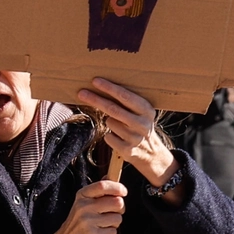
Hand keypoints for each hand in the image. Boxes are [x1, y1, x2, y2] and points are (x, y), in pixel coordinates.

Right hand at [44, 180, 126, 233]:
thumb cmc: (76, 223)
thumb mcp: (82, 203)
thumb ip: (97, 191)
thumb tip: (110, 175)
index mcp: (82, 195)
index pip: (103, 185)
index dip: (117, 187)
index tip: (123, 192)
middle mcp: (83, 206)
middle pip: (117, 202)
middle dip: (120, 209)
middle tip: (113, 213)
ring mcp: (87, 220)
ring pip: (117, 218)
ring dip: (114, 224)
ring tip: (103, 226)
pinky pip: (113, 232)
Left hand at [77, 79, 179, 193]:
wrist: (151, 152)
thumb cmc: (138, 124)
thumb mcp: (139, 112)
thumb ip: (126, 101)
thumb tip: (100, 85)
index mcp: (147, 110)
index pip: (126, 96)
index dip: (109, 88)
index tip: (95, 81)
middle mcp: (143, 124)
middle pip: (113, 109)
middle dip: (96, 100)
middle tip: (81, 93)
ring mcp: (136, 138)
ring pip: (110, 122)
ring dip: (110, 122)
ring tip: (120, 126)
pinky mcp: (128, 150)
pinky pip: (108, 137)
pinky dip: (110, 136)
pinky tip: (119, 138)